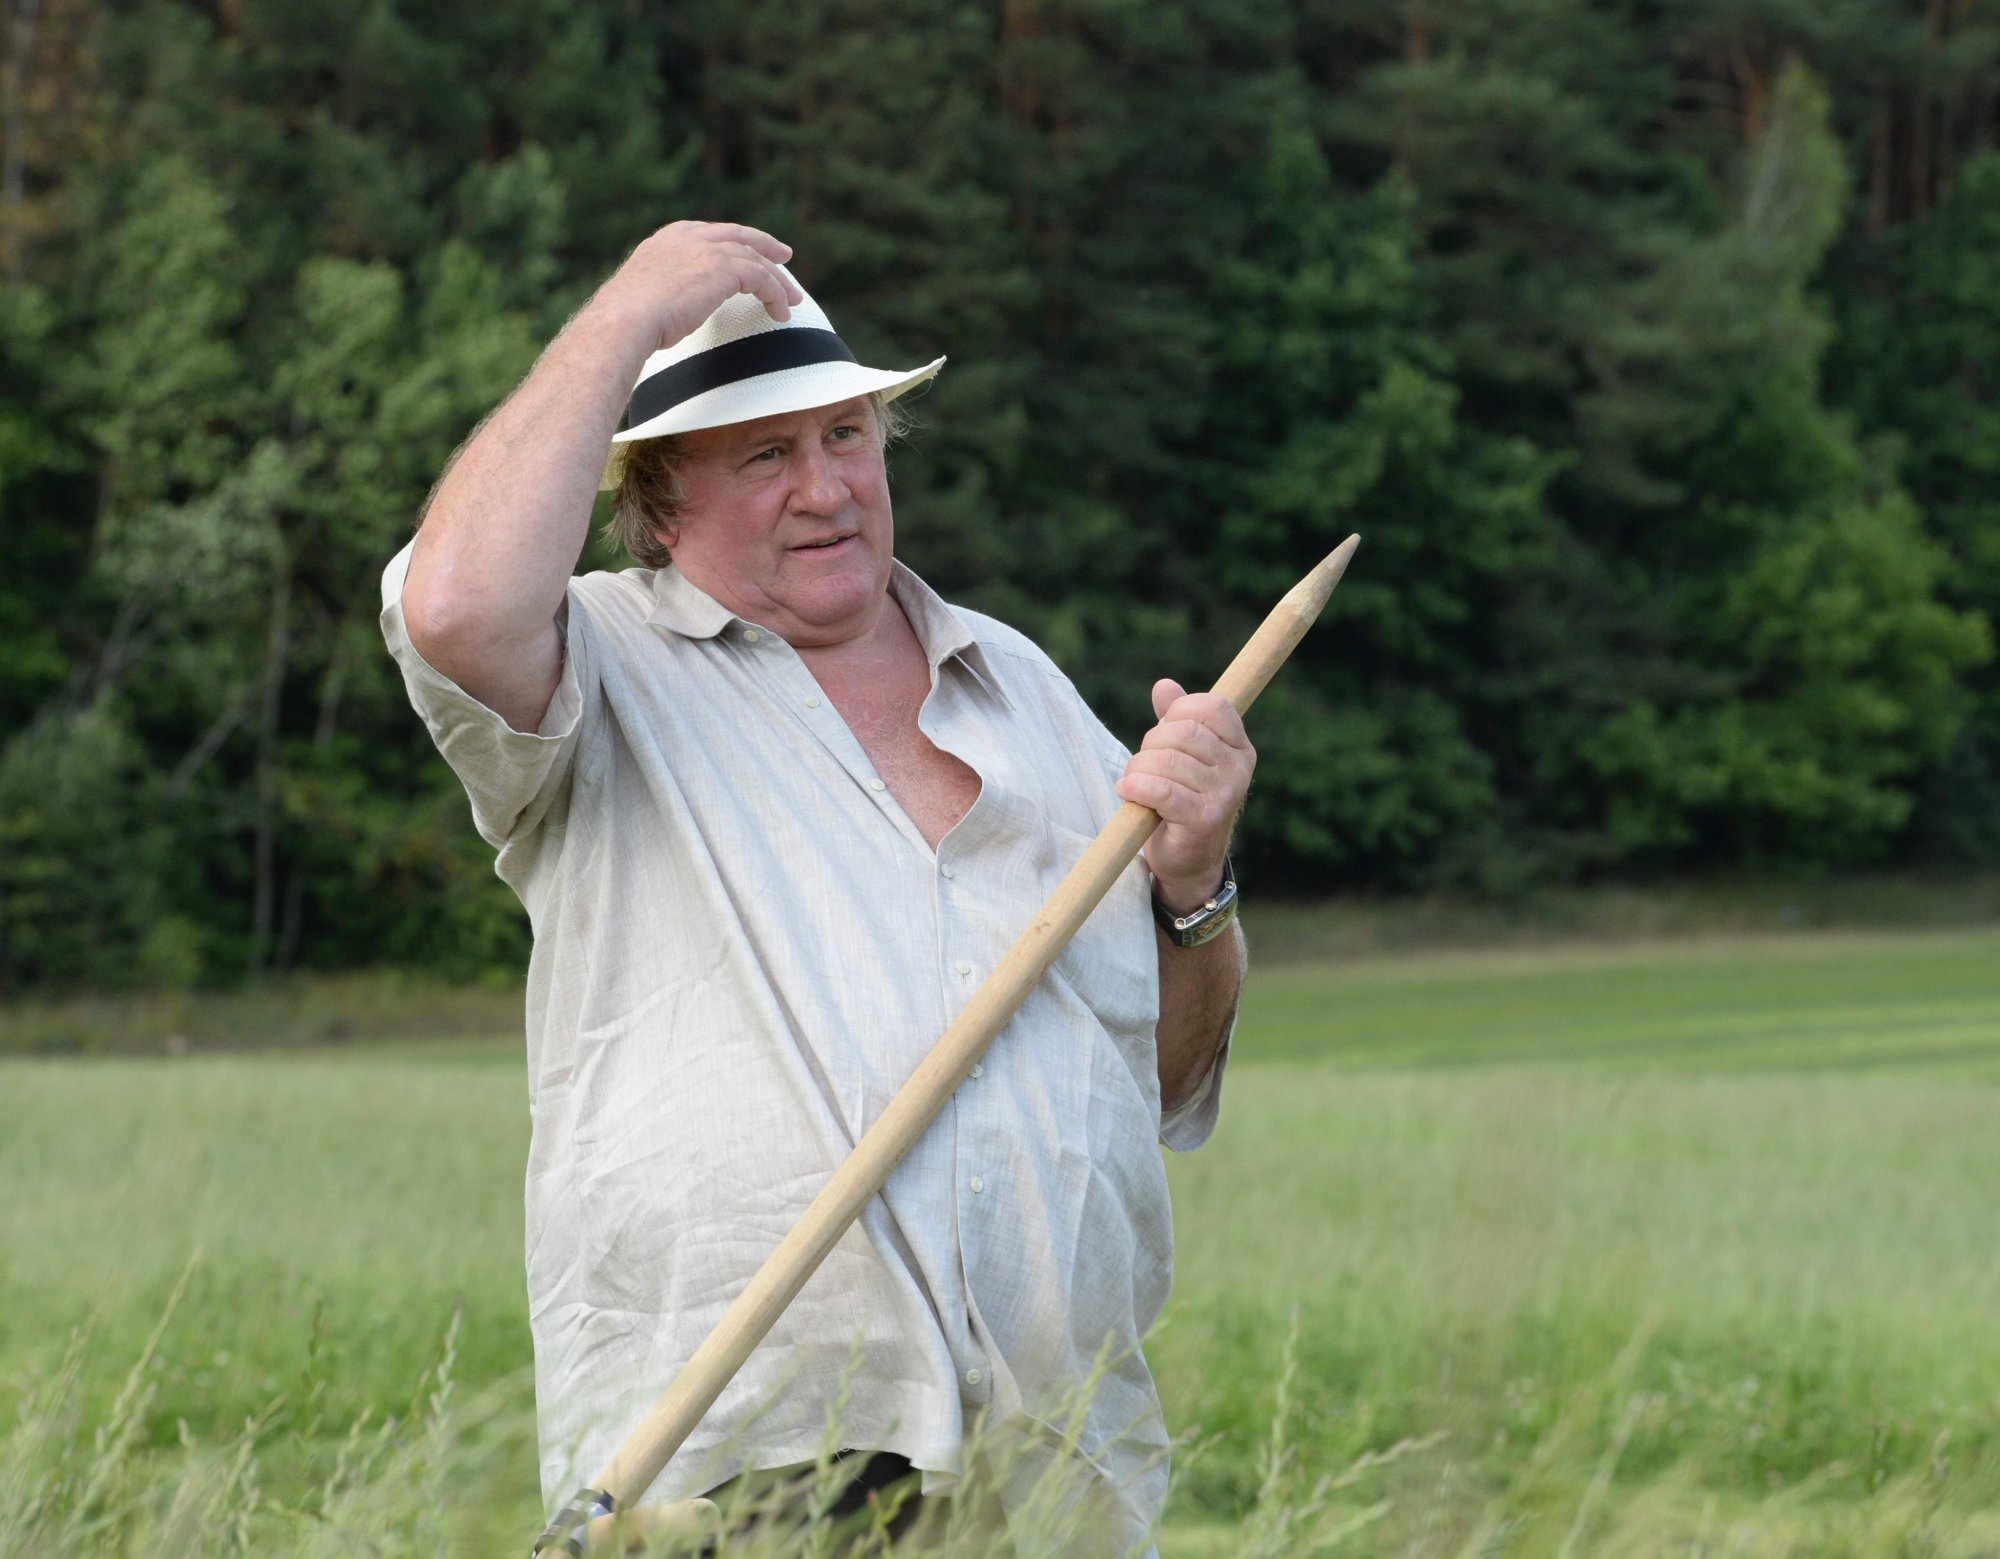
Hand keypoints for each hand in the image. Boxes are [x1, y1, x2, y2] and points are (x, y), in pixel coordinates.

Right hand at [596, 220, 806, 353]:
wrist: (625, 318)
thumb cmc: (627, 321)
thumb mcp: (645, 296)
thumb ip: (662, 292)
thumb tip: (662, 311)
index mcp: (668, 240)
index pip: (709, 233)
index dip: (733, 241)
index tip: (747, 251)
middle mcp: (689, 237)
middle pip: (738, 236)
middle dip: (764, 245)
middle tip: (784, 256)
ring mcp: (707, 250)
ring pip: (756, 259)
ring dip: (778, 281)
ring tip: (793, 301)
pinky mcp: (724, 268)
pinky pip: (762, 278)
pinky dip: (776, 295)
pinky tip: (782, 313)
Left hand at [1114, 678, 1255, 911]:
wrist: (1187, 860)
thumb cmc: (1181, 800)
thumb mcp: (1181, 755)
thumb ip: (1175, 719)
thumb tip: (1164, 685)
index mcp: (1240, 747)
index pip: (1211, 706)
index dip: (1178, 712)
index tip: (1164, 734)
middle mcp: (1239, 769)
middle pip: (1184, 732)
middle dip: (1151, 744)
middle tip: (1142, 765)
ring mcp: (1225, 795)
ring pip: (1168, 761)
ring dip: (1138, 770)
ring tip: (1134, 783)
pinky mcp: (1204, 820)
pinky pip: (1162, 790)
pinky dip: (1136, 787)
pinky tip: (1127, 791)